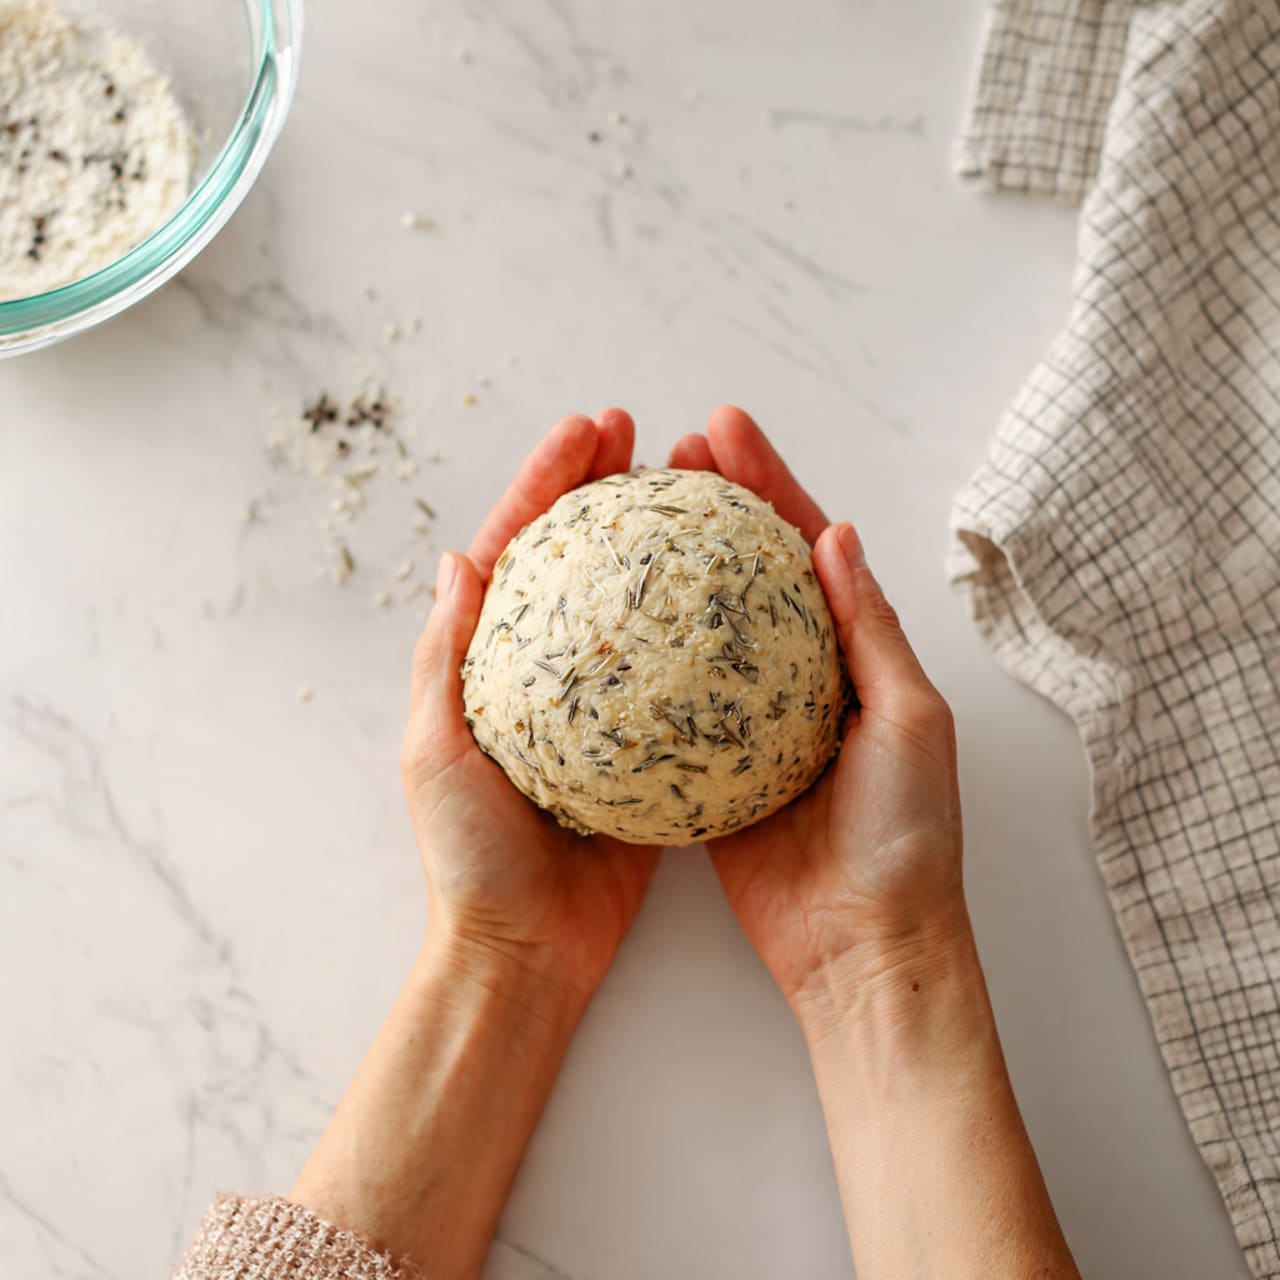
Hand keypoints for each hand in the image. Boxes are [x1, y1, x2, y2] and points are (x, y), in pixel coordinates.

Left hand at [403, 410, 659, 1002]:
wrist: (528, 950)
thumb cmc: (470, 859)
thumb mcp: (436, 755)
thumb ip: (446, 660)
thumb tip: (460, 559)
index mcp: (490, 663)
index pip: (518, 548)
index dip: (549, 480)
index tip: (592, 429)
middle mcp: (547, 670)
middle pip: (580, 557)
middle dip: (605, 487)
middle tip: (646, 435)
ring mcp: (600, 703)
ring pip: (633, 600)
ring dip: (659, 539)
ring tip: (697, 487)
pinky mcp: (646, 740)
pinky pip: (674, 667)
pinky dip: (696, 621)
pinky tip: (733, 588)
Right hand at [669, 407, 965, 1013]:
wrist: (862, 948)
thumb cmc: (905, 838)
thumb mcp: (908, 722)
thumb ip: (870, 630)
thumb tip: (835, 535)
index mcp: (857, 655)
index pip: (808, 548)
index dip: (769, 483)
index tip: (722, 428)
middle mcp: (800, 675)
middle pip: (749, 570)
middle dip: (715, 502)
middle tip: (669, 450)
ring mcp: (748, 718)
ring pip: (704, 624)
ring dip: (674, 563)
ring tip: (631, 507)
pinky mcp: (708, 765)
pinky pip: (672, 696)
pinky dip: (645, 653)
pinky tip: (609, 617)